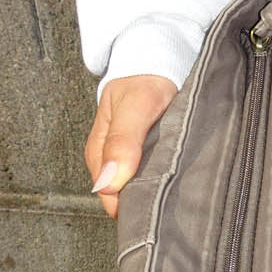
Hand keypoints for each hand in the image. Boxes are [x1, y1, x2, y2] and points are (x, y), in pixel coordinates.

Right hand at [85, 74, 177, 218]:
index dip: (130, 207)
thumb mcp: (135, 106)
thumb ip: (123, 142)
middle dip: (143, 202)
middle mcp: (108, 160)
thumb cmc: (144, 81)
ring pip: (135, 188)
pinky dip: (160, 179)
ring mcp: (125, 159)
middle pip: (122, 197)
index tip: (153, 207)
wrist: (156, 64)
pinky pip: (148, 177)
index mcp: (98, 153)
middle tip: (169, 202)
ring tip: (173, 190)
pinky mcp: (142, 156)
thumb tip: (109, 184)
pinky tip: (172, 177)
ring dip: (152, 191)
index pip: (109, 197)